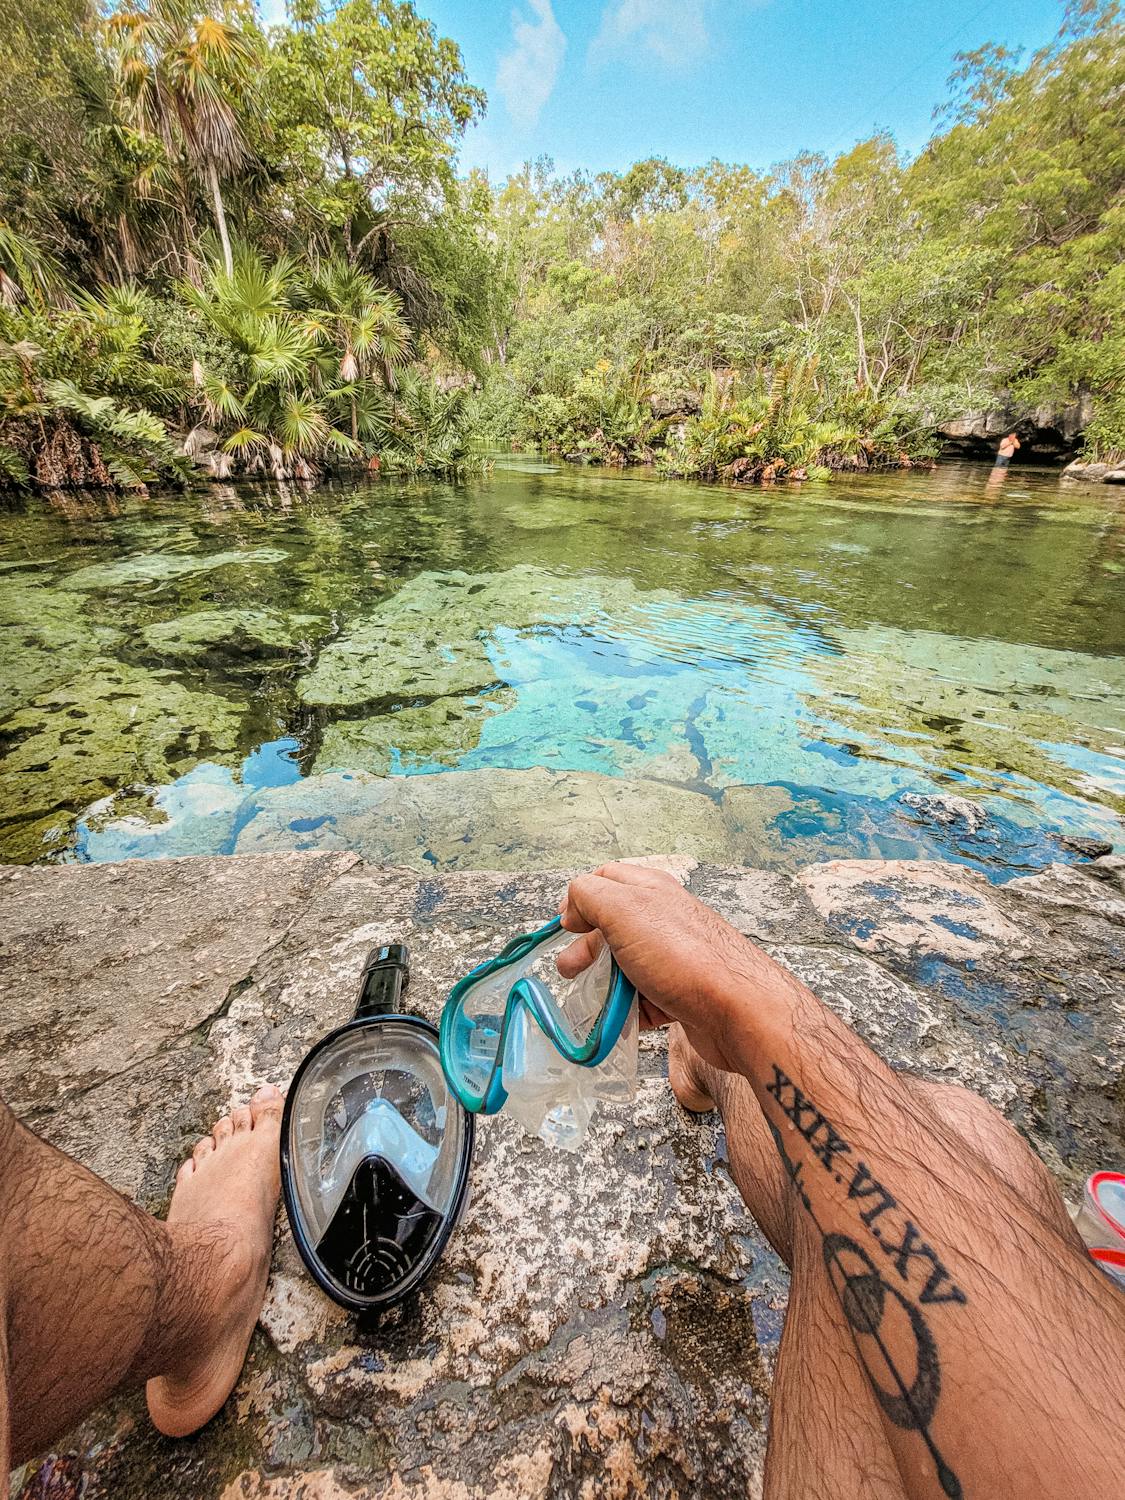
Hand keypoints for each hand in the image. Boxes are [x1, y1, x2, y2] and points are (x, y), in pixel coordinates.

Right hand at [557, 862, 794, 1072]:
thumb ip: (589, 895)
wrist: (737, 1010)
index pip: (605, 879)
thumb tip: (572, 907)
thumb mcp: (624, 909)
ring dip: (603, 983)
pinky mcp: (680, 994)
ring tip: (592, 1002)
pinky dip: (626, 1010)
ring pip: (626, 966)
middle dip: (586, 948)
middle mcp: (662, 919)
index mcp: (650, 890)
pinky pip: (643, 999)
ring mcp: (672, 958)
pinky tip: (618, 1020)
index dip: (579, 900)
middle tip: (571, 970)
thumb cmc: (682, 956)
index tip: (566, 927)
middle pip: (611, 927)